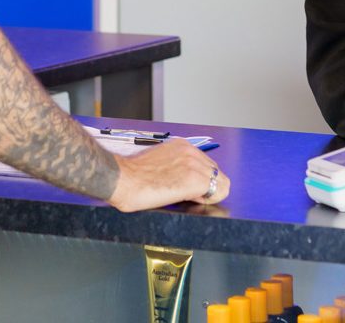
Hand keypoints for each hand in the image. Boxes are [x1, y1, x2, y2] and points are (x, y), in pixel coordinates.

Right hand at [108, 138, 229, 211]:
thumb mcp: (160, 161)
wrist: (123, 179)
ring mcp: (194, 165)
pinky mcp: (195, 180)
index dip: (200, 180)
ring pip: (221, 183)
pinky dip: (207, 200)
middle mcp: (191, 151)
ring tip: (186, 197)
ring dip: (207, 194)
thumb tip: (184, 178)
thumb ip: (176, 165)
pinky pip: (218, 192)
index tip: (186, 188)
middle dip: (206, 187)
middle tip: (187, 195)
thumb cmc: (134, 175)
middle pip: (217, 173)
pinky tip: (188, 199)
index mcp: (182, 146)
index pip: (207, 165)